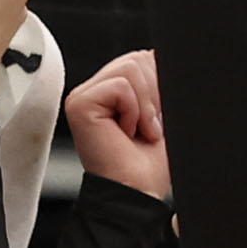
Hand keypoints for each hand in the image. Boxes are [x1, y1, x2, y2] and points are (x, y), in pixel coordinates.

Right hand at [64, 51, 168, 196]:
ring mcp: (83, 95)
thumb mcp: (162, 113)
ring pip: (130, 68)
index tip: (155, 120)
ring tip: (137, 131)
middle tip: (146, 128)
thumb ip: (160, 80)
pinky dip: (133, 111)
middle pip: (137, 58)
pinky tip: (125, 132)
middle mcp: (94, 89)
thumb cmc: (148, 164)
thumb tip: (167, 54)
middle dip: (154, 95)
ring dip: (145, 106)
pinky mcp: (79, 103)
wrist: (135, 192)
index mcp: (111, 89)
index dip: (159, 85)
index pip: (143, 58)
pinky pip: (120, 87)